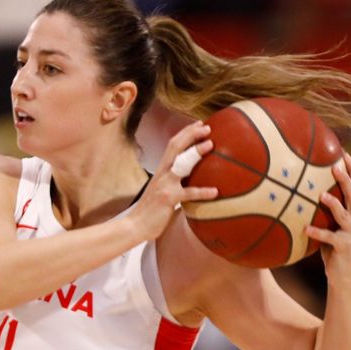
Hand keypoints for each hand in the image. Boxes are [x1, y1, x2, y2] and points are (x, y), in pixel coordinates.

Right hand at [129, 121, 218, 241]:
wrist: (135, 225)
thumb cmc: (151, 210)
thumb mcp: (163, 190)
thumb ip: (174, 181)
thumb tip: (191, 178)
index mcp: (162, 170)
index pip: (173, 145)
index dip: (186, 133)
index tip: (199, 124)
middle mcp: (162, 174)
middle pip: (176, 147)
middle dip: (190, 135)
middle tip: (207, 127)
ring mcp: (165, 185)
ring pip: (181, 164)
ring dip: (195, 153)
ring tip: (210, 145)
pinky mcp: (168, 199)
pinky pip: (188, 193)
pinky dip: (202, 192)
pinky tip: (215, 192)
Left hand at [305, 153, 350, 277]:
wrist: (344, 277)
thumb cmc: (332, 250)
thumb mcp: (331, 226)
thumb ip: (324, 212)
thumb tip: (301, 192)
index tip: (344, 153)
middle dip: (347, 179)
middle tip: (336, 166)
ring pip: (345, 215)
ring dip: (334, 204)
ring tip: (321, 195)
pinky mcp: (344, 248)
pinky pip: (330, 238)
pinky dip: (318, 232)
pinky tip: (305, 228)